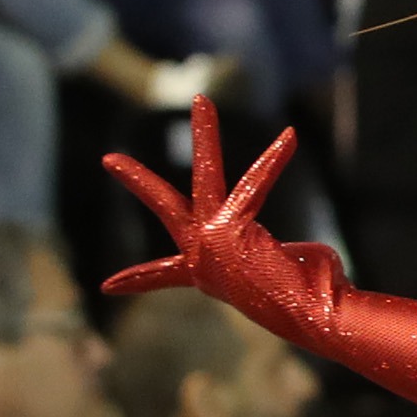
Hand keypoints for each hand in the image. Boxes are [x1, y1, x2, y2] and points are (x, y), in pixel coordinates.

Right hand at [104, 102, 416, 402]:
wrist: (310, 316)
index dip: (134, 280)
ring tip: (201, 100)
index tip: (107, 287)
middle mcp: (201, 254)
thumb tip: (290, 259)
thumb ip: (272, 257)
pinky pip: (259, 181)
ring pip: (206, 176)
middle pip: (165, 207)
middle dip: (135, 181)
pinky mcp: (234, 225)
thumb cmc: (305, 301)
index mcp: (204, 273)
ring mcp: (213, 239)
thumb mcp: (277, 276)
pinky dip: (277, 159)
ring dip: (204, 135)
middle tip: (108, 159)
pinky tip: (289, 136)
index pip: (161, 276)